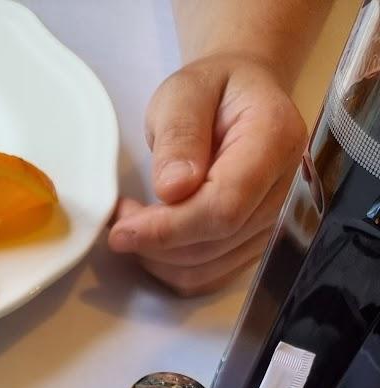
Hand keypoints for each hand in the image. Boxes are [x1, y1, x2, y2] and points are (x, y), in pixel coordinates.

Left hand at [108, 54, 306, 296]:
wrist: (239, 100)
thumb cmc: (212, 91)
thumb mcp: (184, 94)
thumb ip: (179, 135)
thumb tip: (173, 189)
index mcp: (275, 140)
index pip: (223, 206)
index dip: (168, 227)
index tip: (122, 227)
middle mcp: (286, 188)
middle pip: (213, 242)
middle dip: (154, 241)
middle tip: (120, 216)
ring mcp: (273, 222)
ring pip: (204, 268)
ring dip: (155, 255)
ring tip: (134, 218)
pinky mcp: (252, 245)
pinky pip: (204, 277)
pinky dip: (167, 266)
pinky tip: (152, 236)